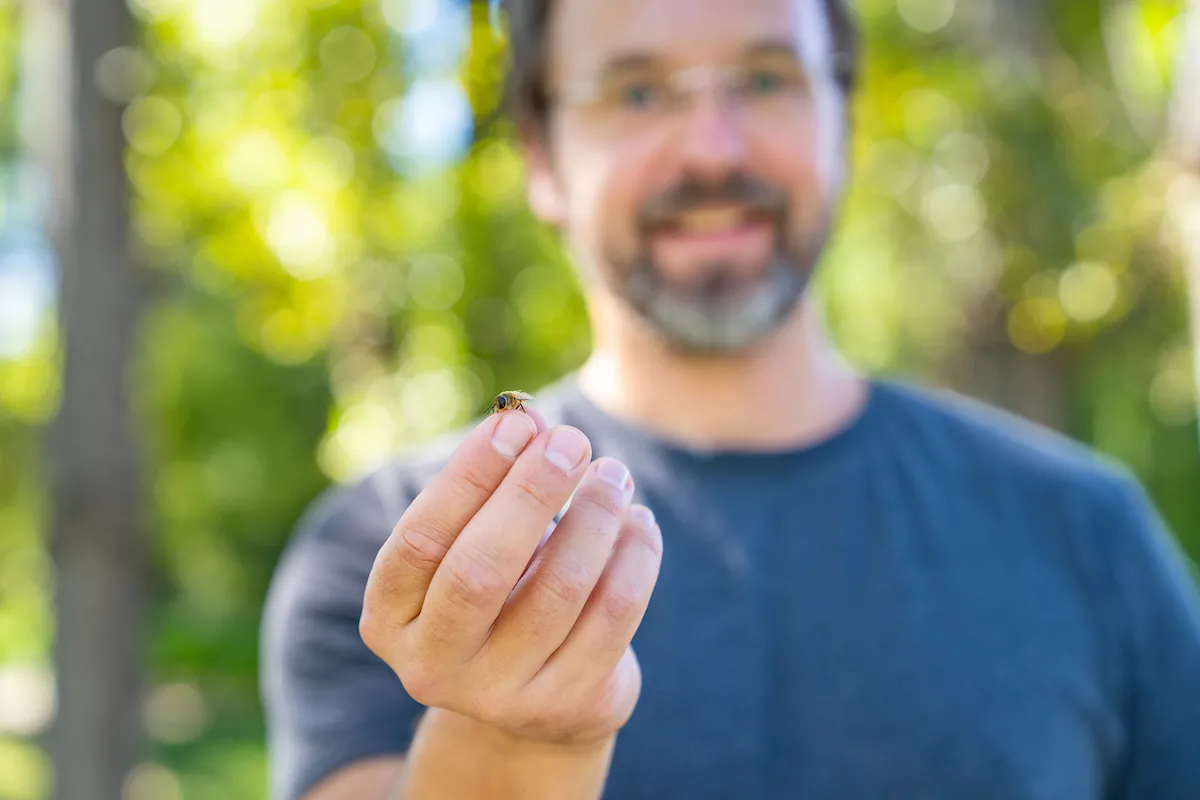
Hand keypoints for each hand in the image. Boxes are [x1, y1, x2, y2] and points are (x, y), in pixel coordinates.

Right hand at [360, 406, 662, 746]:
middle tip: (572, 441)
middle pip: (480, 572)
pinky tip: (638, 521)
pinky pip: (613, 615)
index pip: (420, 540)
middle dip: (531, 493)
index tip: (517, 424)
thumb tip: (530, 417)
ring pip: (559, 590)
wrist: (534, 698)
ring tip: (613, 475)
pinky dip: (634, 556)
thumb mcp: (475, 543)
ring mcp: (500, 695)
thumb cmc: (498, 589)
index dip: (469, 476)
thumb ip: (493, 486)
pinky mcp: (567, 704)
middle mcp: (432, 667)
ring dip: (594, 517)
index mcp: (390, 618)